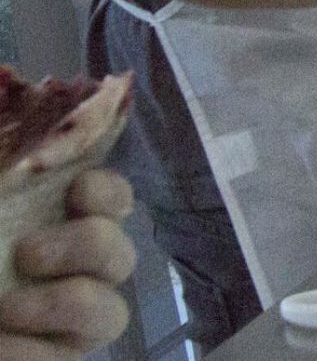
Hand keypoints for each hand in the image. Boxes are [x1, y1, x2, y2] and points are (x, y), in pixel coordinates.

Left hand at [0, 170, 134, 359]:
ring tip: (7, 309)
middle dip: (85, 246)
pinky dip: (31, 351)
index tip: (76, 190)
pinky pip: (60, 359)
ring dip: (67, 303)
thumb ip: (3, 175)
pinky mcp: (51, 358)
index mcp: (56, 225)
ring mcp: (65, 326)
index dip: (107, 194)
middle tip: (27, 252)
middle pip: (118, 254)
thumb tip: (22, 160)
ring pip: (110, 312)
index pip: (113, 200)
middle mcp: (72, 272)